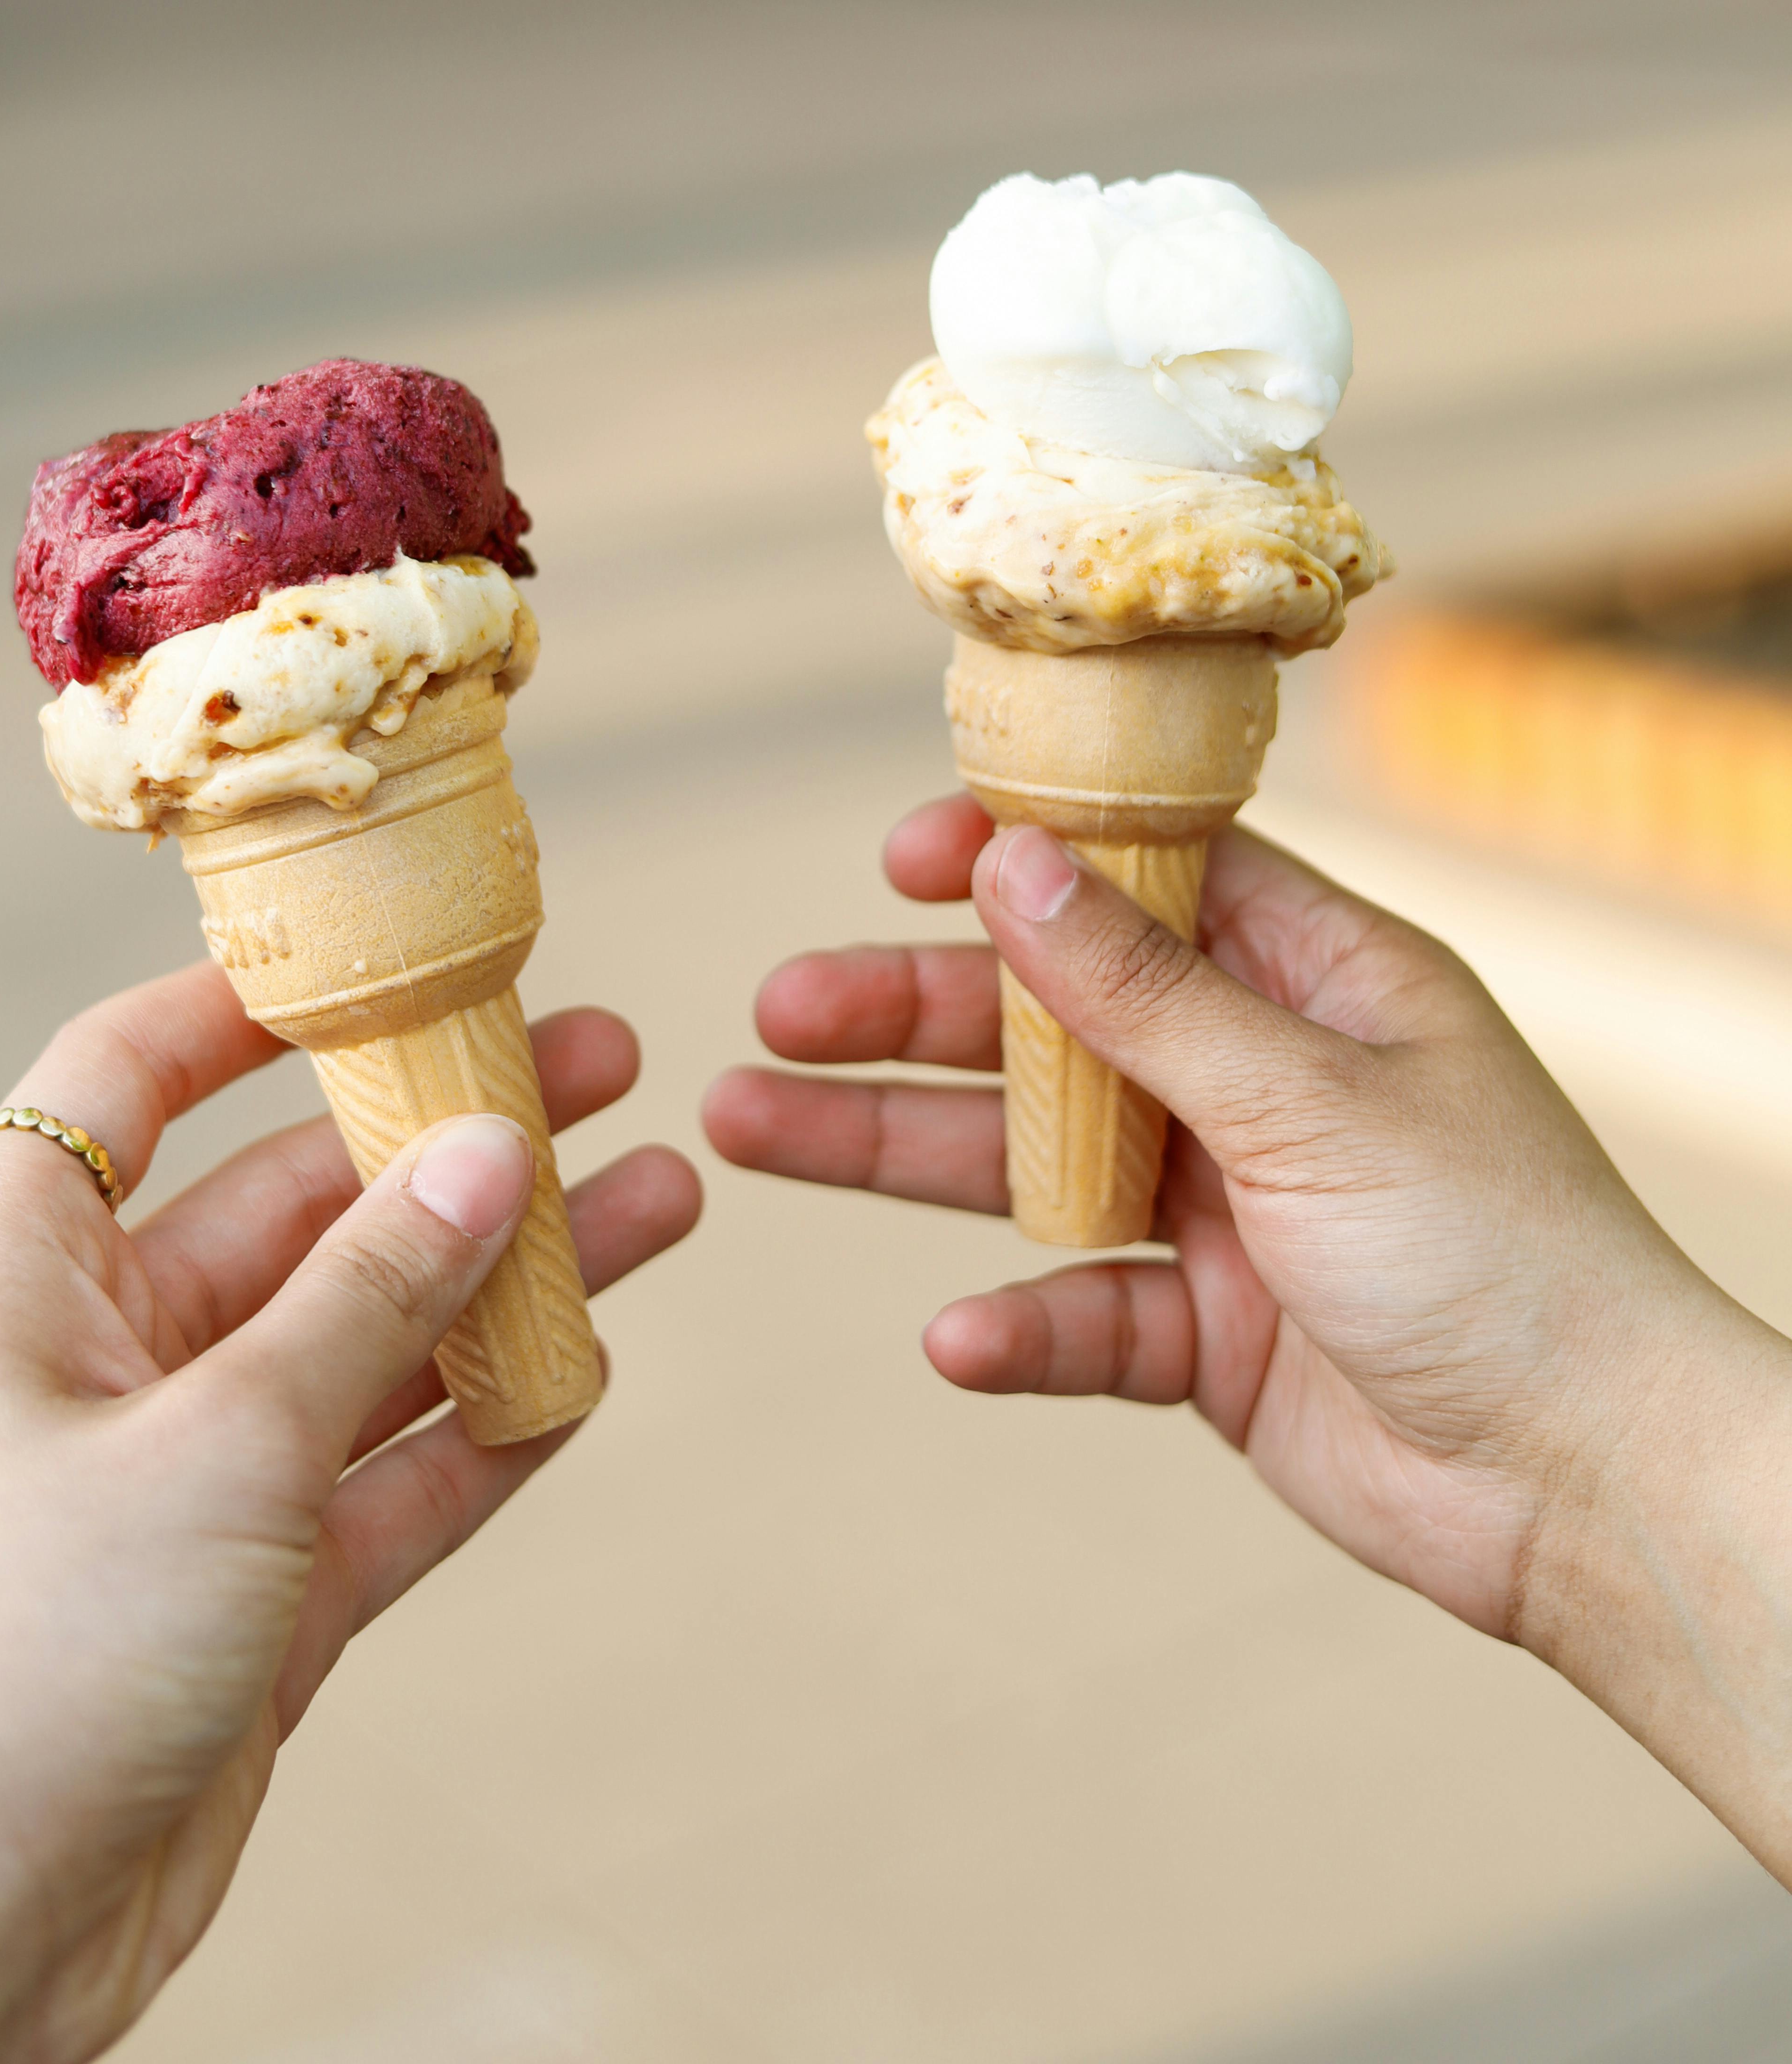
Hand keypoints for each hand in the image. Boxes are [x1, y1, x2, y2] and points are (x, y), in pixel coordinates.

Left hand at [0, 965, 699, 2063]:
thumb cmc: (7, 1660)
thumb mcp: (212, 1442)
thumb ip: (365, 1299)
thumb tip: (485, 1152)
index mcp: (26, 1276)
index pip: (126, 1081)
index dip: (245, 1008)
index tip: (380, 954)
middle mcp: (106, 1361)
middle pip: (299, 1208)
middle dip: (445, 1141)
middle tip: (593, 1065)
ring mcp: (191, 1484)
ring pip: (375, 1343)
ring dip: (505, 1279)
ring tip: (652, 1193)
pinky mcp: (255, 1604)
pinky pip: (393, 1482)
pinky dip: (488, 1430)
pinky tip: (588, 1363)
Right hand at [705, 798, 1791, 1875]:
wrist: (1589, 1482)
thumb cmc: (1498, 1252)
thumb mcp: (1308, 1097)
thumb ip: (1146, 993)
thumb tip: (1016, 864)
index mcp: (1318, 982)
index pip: (1147, 881)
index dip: (1021, 862)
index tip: (900, 860)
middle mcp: (1262, 1079)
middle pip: (1052, 1023)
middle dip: (911, 1018)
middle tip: (779, 1013)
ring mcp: (1230, 1207)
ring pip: (1033, 1160)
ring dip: (900, 1148)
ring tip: (754, 1129)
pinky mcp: (1212, 1335)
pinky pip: (1086, 1313)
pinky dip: (1024, 1326)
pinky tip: (959, 1341)